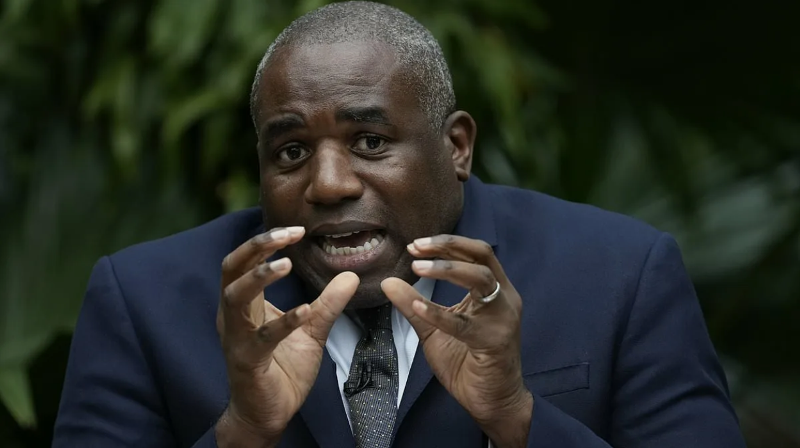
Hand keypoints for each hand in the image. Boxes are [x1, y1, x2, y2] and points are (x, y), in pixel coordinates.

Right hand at [214, 227, 358, 447]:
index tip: (297, 229)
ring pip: (236, 298)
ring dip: (260, 277)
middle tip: (287, 233)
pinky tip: (304, 310)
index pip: (245, 261)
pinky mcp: (248, 362)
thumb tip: (350, 275)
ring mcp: (237, 338)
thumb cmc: (282, 369)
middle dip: (256, 247)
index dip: (266, 241)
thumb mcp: (312, 330)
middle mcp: (233, 316)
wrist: (267, 414)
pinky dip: (284, 322)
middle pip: (231, 269)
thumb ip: (328, 303)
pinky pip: (262, 338)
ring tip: (286, 262)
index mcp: (244, 304)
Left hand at [381, 235, 531, 447]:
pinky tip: (417, 307)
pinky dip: (439, 313)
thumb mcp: (434, 329)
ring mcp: (503, 317)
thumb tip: (388, 282)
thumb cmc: (468, 364)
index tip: (414, 245)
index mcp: (493, 290)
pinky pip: (464, 324)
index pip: (474, 253)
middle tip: (415, 248)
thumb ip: (414, 305)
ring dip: (446, 270)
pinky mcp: (495, 341)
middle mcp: (503, 297)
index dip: (445, 245)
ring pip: (480, 278)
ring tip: (417, 269)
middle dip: (447, 246)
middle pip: (481, 255)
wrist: (493, 402)